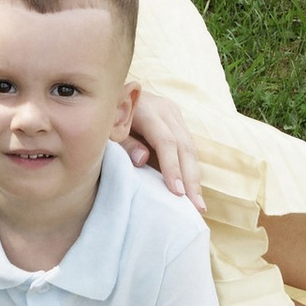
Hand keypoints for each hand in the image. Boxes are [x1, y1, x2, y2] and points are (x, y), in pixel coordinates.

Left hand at [121, 83, 204, 215]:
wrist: (113, 97)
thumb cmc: (106, 118)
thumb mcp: (108, 130)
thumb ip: (124, 143)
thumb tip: (142, 160)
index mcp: (147, 110)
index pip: (166, 141)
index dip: (172, 168)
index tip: (177, 193)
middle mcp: (166, 110)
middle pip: (184, 146)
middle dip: (191, 178)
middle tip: (196, 207)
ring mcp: (174, 115)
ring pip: (191, 148)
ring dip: (195, 178)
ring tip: (198, 206)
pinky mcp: (178, 123)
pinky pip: (188, 148)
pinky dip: (190, 170)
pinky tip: (193, 190)